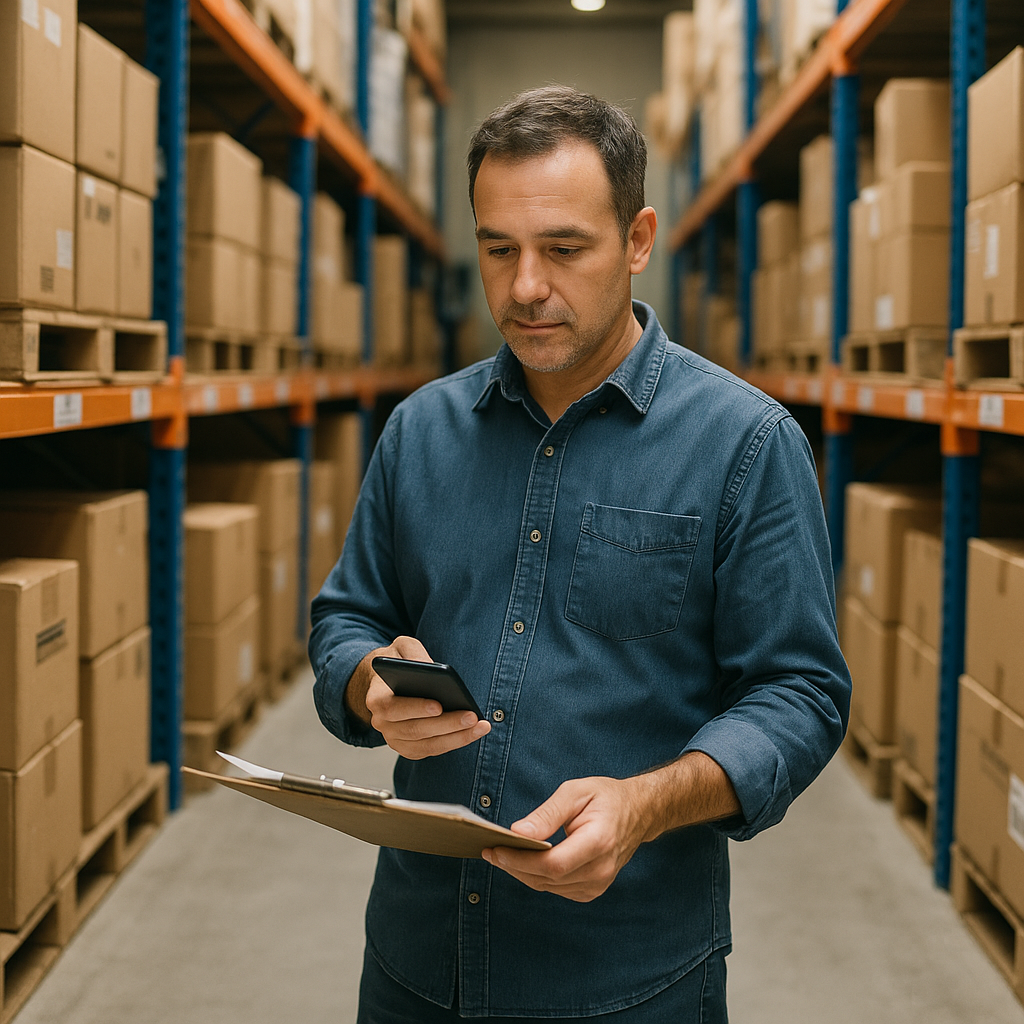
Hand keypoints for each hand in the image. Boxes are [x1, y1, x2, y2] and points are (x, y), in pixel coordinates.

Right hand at [352, 636, 490, 758]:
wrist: (389, 683)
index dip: (415, 708)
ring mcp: (395, 739)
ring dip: (456, 737)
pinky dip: (454, 742)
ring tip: (480, 726)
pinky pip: (433, 749)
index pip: (392, 708)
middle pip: (415, 730)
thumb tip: (428, 666)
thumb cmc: (398, 662)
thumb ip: (412, 652)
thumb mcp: (401, 647)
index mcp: (375, 698)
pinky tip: (473, 732)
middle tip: (471, 716)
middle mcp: (382, 723)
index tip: (439, 706)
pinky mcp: (410, 748)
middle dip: (446, 724)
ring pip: (427, 744)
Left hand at [481, 754, 740, 901]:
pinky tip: (524, 862)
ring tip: (501, 854)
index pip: (552, 864)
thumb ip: (547, 814)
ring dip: (522, 873)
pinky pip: (556, 889)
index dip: (520, 862)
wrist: (637, 813)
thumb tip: (517, 833)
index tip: (494, 850)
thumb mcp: (575, 792)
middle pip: (547, 878)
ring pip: (548, 886)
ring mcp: (599, 884)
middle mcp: (601, 869)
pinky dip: (537, 877)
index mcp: (599, 842)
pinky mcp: (592, 890)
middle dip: (514, 866)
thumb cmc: (605, 797)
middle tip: (489, 850)